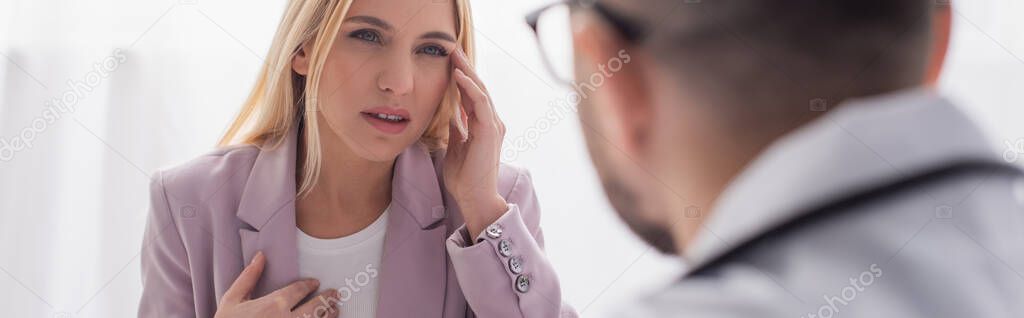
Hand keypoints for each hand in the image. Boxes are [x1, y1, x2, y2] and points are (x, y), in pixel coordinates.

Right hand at [215, 252, 339, 317]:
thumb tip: (260, 256)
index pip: (300, 290)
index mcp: (274, 304)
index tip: (315, 283)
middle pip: (316, 307)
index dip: (309, 285)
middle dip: (327, 299)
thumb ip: (249, 277)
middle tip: (335, 295)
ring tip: (335, 310)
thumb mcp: (232, 300)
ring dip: (329, 315)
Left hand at [443, 48, 508, 239]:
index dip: (462, 78)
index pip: (473, 95)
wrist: (474, 198)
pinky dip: (470, 87)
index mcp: (484, 126)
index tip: (450, 63)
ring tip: (455, 55)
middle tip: (452, 49)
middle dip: (466, 68)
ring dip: (467, 71)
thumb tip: (451, 116)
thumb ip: (457, 130)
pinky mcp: (490, 130)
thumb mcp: (456, 148)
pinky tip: (459, 75)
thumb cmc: (465, 178)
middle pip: (478, 88)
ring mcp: (493, 125)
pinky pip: (480, 102)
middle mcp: (492, 123)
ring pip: (481, 91)